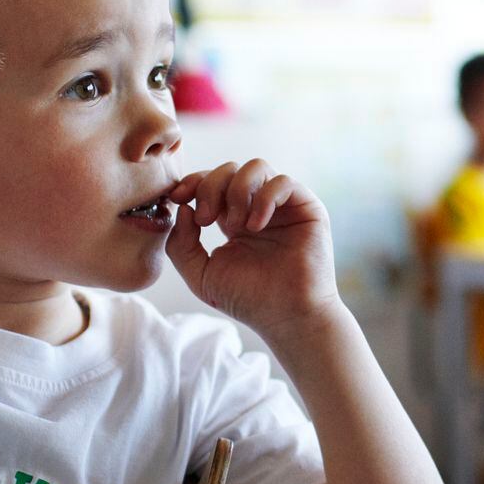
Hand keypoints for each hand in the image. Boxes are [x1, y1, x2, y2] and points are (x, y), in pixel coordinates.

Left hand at [165, 159, 337, 339]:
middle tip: (204, 219)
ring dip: (236, 191)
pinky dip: (264, 198)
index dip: (192, 182)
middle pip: (229, 170)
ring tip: (235, 225)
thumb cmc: (248, 300)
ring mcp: (283, 206)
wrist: (286, 317)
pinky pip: (283, 182)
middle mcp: (257, 207)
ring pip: (255, 167)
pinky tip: (256, 225)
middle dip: (209, 188)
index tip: (176, 198)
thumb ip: (181, 243)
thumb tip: (182, 207)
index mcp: (232, 219)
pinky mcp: (307, 208)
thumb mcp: (201, 274)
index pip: (210, 182)